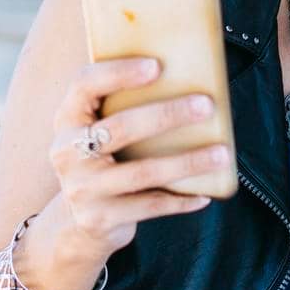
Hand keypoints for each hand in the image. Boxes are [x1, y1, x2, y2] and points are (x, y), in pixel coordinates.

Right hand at [43, 57, 226, 271]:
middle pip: (120, 128)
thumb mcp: (100, 130)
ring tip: (222, 154)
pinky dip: (181, 200)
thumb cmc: (105, 160)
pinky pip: (149, 206)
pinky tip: (206, 194)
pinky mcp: (98, 218)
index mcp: (68, 119)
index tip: (157, 66)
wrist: (79, 222)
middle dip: (167, 114)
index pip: (84, 85)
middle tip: (207, 105)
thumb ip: (125, 107)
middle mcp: (67, 152)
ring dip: (187, 162)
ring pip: (142, 172)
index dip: (118, 73)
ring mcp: (81, 189)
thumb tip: (191, 78)